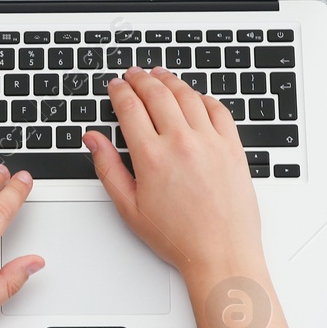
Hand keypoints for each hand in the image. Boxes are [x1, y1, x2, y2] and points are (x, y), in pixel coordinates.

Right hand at [83, 66, 264, 289]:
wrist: (221, 253)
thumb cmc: (178, 237)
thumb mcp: (129, 208)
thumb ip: (108, 168)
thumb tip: (93, 139)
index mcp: (152, 157)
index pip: (130, 107)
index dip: (119, 91)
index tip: (115, 86)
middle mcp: (181, 142)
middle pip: (157, 94)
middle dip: (141, 79)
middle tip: (134, 74)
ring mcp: (210, 141)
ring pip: (187, 95)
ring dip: (170, 80)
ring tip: (160, 75)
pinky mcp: (232, 146)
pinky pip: (218, 109)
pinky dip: (203, 97)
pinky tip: (195, 96)